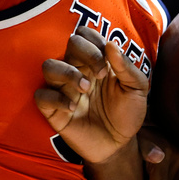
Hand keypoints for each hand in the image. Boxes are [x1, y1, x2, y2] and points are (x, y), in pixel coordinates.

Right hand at [35, 26, 148, 163]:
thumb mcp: (137, 90)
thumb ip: (127, 67)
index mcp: (97, 61)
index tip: (108, 60)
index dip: (94, 40)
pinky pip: (41, 95)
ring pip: (49, 66)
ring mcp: (64, 89)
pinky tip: (73, 107)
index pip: (85, 34)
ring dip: (67, 73)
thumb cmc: (128, 113)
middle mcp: (78, 70)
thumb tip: (111, 45)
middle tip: (101, 74)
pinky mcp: (54, 110)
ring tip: (85, 88)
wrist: (120, 144)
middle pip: (70, 43)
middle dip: (87, 53)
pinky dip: (56, 99)